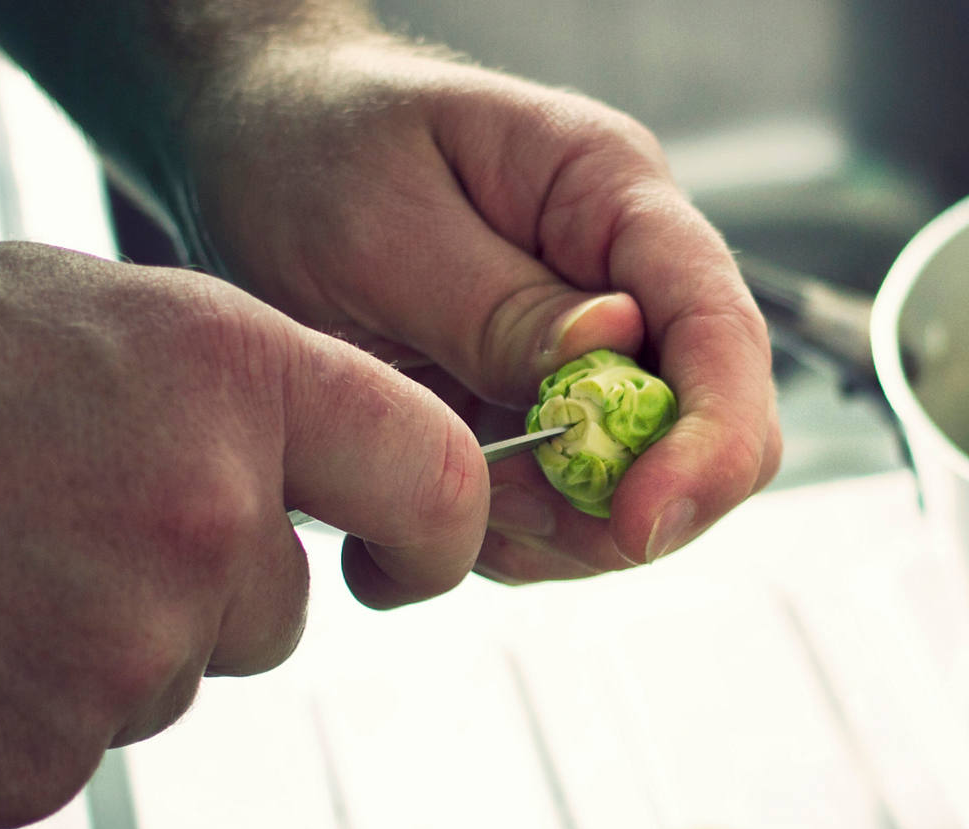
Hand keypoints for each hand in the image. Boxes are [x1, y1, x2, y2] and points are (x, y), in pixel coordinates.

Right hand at [0, 242, 488, 828]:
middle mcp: (201, 510)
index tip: (412, 553)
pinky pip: (79, 741)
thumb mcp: (112, 320)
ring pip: (177, 675)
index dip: (435, 530)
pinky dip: (26, 706)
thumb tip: (357, 483)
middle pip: (277, 608)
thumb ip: (249, 402)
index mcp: (233, 375)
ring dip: (106, 639)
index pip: (435, 477)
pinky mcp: (36, 749)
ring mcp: (120, 640)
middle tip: (68, 515)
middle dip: (200, 585)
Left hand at [176, 33, 782, 581]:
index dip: (710, 442)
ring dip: (541, 533)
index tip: (639, 522)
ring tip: (421, 487)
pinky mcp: (542, 421)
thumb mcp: (380, 221)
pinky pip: (559, 521)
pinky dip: (496, 541)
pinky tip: (412, 505)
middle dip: (615, 505)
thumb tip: (610, 352)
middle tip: (489, 507)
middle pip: (702, 432)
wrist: (248, 152)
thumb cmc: (310, 148)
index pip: (720, 329)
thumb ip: (496, 303)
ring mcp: (589, 362)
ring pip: (632, 495)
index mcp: (612, 198)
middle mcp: (626, 284)